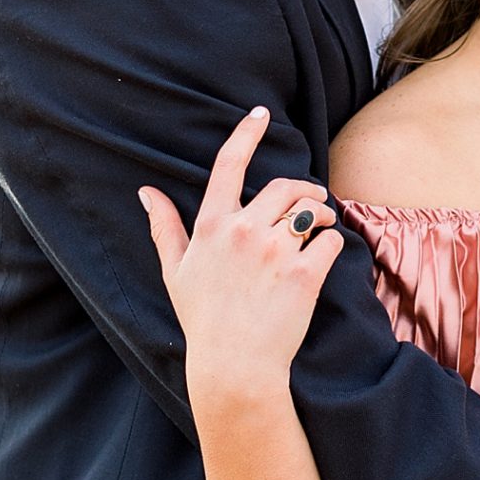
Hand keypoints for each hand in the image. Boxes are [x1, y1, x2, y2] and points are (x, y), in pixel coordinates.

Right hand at [139, 109, 343, 400]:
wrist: (234, 365)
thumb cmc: (203, 319)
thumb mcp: (175, 271)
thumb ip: (164, 227)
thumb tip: (146, 192)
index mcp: (212, 226)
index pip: (228, 165)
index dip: (246, 133)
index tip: (260, 113)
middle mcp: (243, 231)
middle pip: (284, 185)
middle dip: (303, 188)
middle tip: (311, 199)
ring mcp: (275, 252)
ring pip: (311, 210)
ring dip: (321, 213)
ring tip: (321, 226)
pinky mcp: (304, 275)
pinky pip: (330, 242)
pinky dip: (333, 244)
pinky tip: (325, 256)